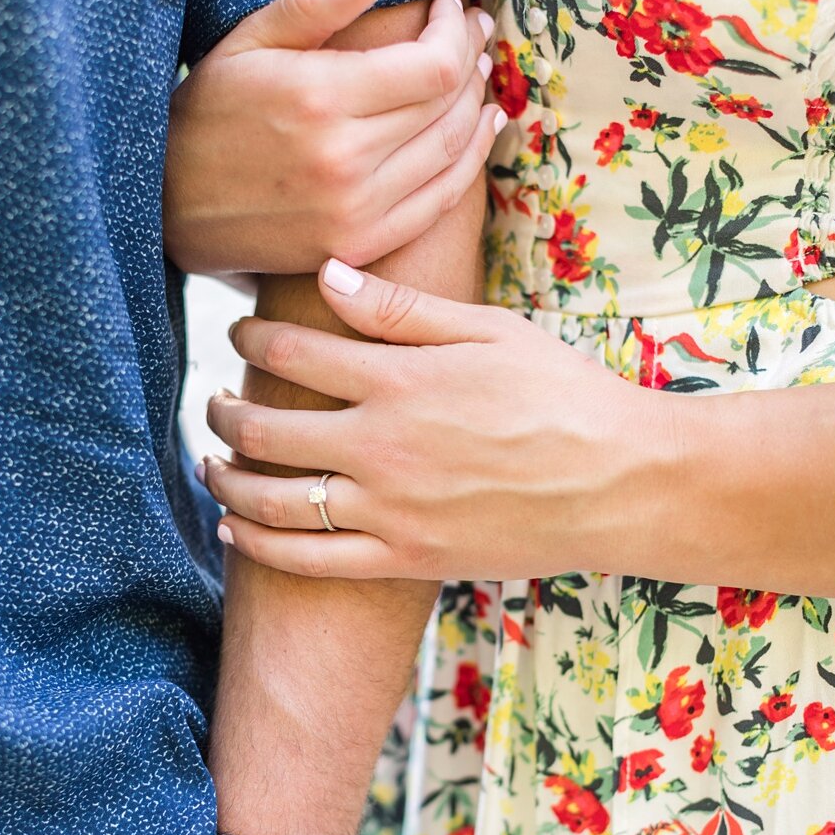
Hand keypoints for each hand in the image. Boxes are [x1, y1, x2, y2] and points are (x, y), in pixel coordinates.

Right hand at [165, 0, 504, 276]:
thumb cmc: (209, 110)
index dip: (456, 32)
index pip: (433, 64)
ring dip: (477, 107)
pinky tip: (480, 130)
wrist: (169, 205)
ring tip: (479, 74)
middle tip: (476, 34)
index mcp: (320, 97)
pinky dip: (470, 161)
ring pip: (453, 150)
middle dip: (471, 60)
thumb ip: (315, 2)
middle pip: (448, 105)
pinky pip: (441, 199)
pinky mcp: (362, 243)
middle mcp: (345, 158)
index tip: (453, 7)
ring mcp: (357, 209)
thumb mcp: (247, 42)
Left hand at [199, 260, 652, 581]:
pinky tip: (235, 528)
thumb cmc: (567, 396)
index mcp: (401, 381)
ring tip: (213, 463)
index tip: (242, 334)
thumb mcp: (492, 332)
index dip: (254, 339)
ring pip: (274, 499)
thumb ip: (405, 308)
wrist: (621, 483)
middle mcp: (382, 447)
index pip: (295, 353)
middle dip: (226, 411)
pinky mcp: (405, 559)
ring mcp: (390, 509)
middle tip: (217, 401)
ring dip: (227, 478)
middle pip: (267, 429)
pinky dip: (259, 545)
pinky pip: (310, 559)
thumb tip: (329, 275)